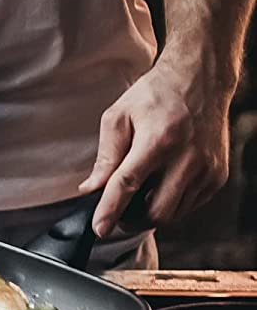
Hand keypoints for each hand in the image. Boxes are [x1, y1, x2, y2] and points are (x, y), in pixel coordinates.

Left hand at [79, 47, 232, 236]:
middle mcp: (187, 160)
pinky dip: (171, 204)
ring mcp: (207, 171)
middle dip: (132, 219)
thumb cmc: (154, 95)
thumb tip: (91, 188)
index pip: (128, 185)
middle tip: (116, 212)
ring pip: (174, 213)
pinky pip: (190, 205)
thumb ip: (105, 155)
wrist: (199, 81)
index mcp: (158, 141)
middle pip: (156, 211)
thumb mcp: (118, 116)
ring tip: (138, 194)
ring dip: (151, 212)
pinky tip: (160, 186)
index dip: (110, 210)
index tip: (98, 229)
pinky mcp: (218, 177)